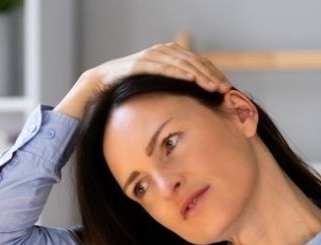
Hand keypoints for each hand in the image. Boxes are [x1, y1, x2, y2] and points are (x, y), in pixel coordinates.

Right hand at [56, 43, 231, 118]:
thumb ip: (170, 97)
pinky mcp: (135, 65)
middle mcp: (158, 54)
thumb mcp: (153, 97)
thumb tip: (193, 115)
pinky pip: (160, 66)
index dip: (212, 73)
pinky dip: (176, 71)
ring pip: (179, 61)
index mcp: (166, 59)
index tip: (226, 88)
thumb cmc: (125, 97)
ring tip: (212, 86)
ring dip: (198, 73)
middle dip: (209, 74)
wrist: (94, 90)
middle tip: (224, 89)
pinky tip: (190, 79)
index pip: (196, 62)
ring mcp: (147, 58)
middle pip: (191, 60)